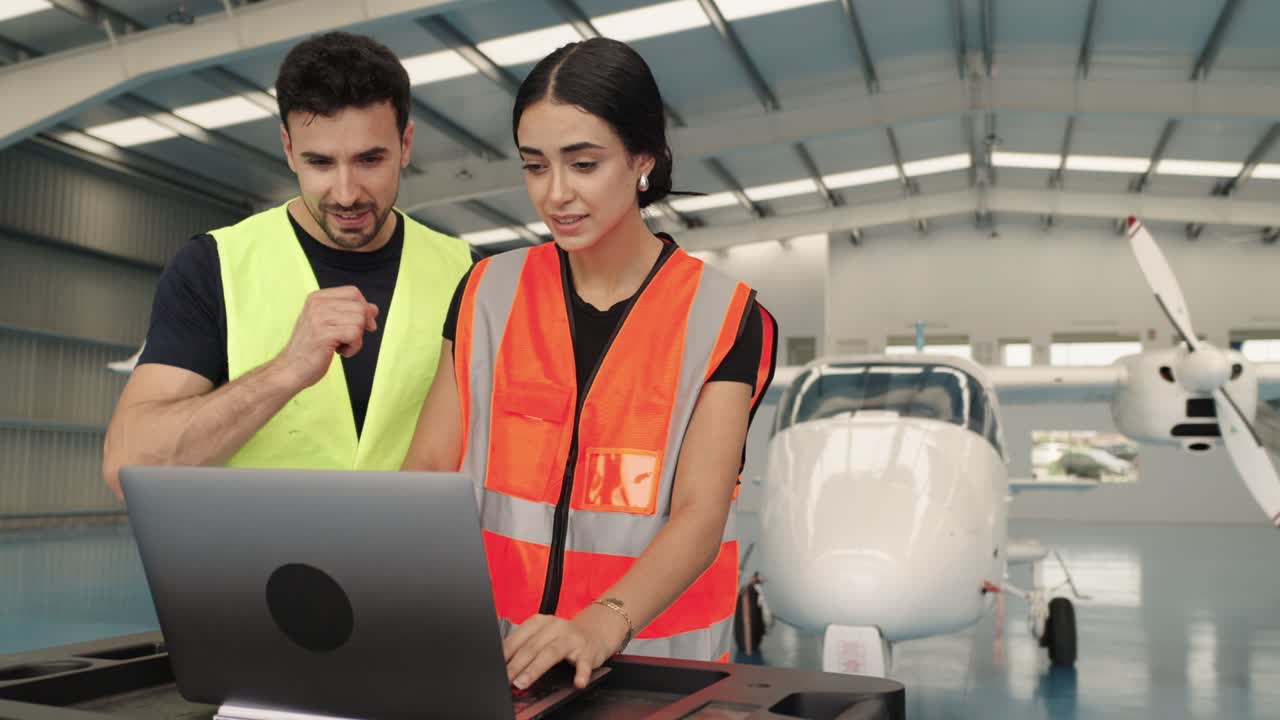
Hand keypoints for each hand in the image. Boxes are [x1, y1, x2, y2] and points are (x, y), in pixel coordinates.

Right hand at [273, 286, 378, 389]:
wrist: (290, 369)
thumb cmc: (312, 348)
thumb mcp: (329, 324)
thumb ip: (349, 313)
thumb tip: (374, 309)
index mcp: (317, 298)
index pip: (353, 292)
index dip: (364, 308)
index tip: (363, 325)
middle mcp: (317, 304)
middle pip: (359, 307)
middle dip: (362, 326)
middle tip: (348, 339)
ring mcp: (319, 318)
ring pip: (359, 320)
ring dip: (357, 339)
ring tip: (341, 346)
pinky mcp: (323, 334)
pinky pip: (355, 335)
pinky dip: (354, 347)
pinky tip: (340, 352)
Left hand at [503, 605, 628, 689]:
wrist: (597, 629)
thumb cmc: (564, 636)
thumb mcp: (543, 635)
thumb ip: (525, 646)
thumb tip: (503, 665)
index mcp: (540, 622)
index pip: (518, 638)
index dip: (506, 654)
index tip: (496, 668)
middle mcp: (555, 627)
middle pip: (532, 647)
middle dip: (516, 665)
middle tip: (506, 680)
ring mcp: (572, 639)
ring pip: (551, 653)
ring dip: (535, 669)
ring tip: (523, 683)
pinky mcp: (588, 651)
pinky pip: (584, 663)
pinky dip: (581, 673)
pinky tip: (578, 682)